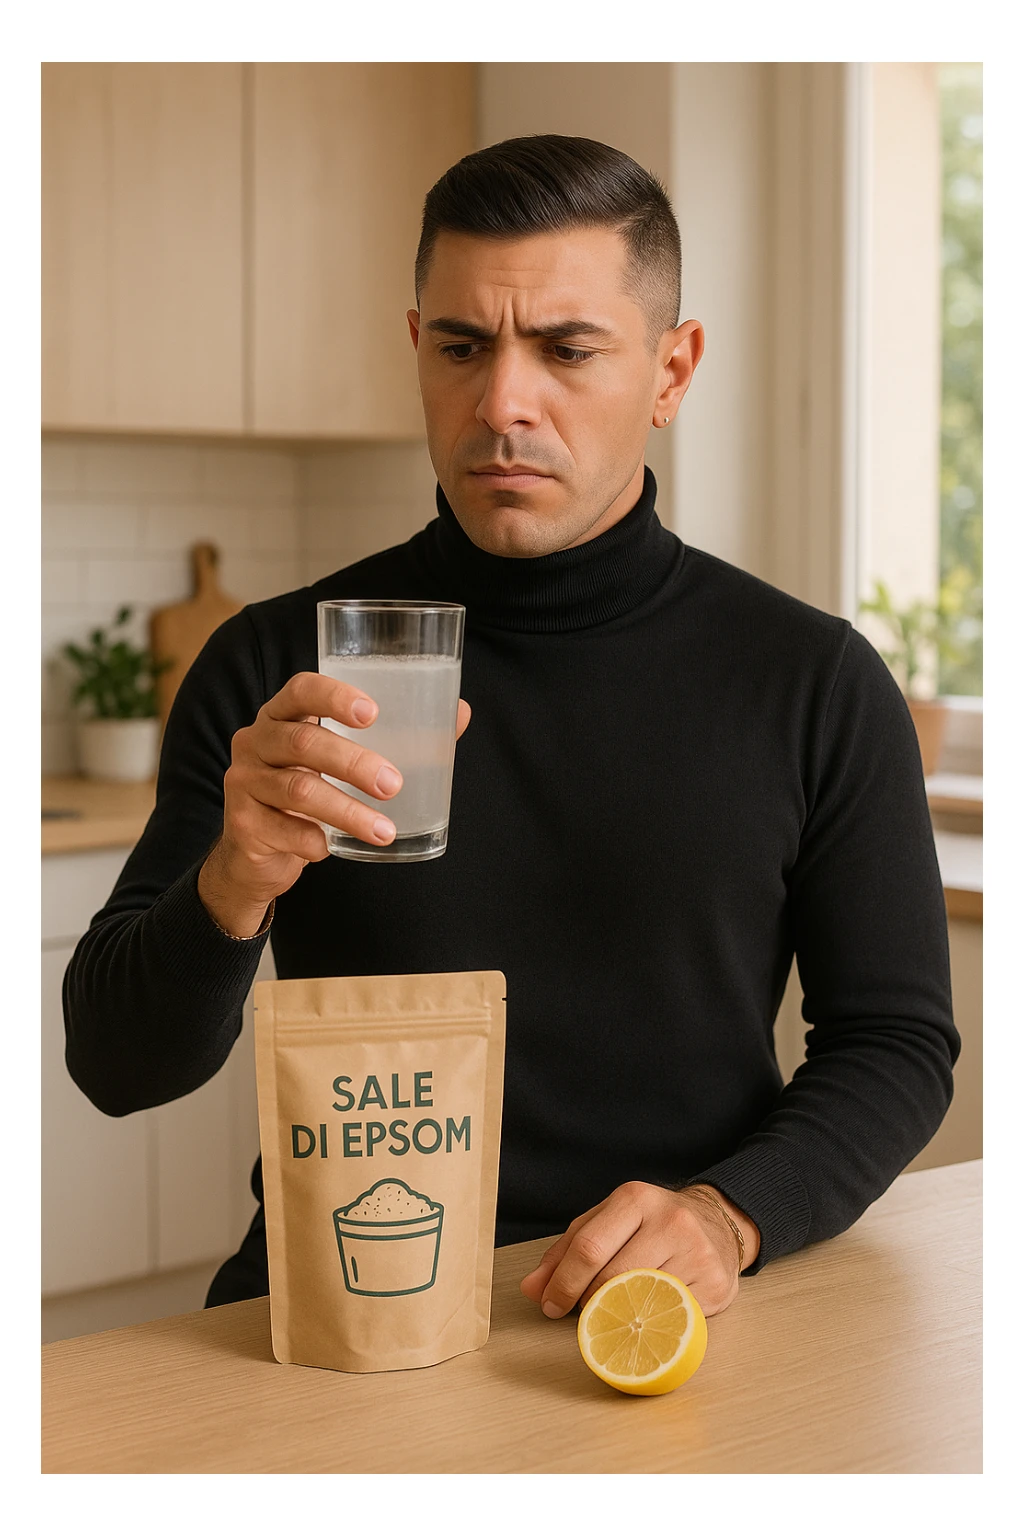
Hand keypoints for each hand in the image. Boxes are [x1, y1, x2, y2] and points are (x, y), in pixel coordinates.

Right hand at [198, 671, 471, 936]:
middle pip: (304, 742)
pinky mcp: (242, 823)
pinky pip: (285, 830)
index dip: (334, 697)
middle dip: (354, 763)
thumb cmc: (311, 792)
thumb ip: (396, 737)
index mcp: (282, 715)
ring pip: (299, 790)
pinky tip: (330, 848)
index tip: (373, 713)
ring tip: (384, 830)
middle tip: (393, 785)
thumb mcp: (342, 761)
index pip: (301, 690)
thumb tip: (459, 713)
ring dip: (347, 812)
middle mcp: (256, 741)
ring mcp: (244, 781)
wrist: (257, 853)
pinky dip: (314, 842)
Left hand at [519, 1181, 759, 1319]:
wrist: (717, 1223)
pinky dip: (649, 1325)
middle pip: (612, 1276)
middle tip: (580, 1314)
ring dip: (617, 1316)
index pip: (588, 1247)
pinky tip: (643, 1322)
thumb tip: (531, 1289)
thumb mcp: (607, 1223)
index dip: (563, 1282)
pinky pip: (670, 1317)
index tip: (550, 1305)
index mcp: (635, 1198)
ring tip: (611, 1316)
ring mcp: (696, 1252)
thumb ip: (566, 1251)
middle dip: (586, 1303)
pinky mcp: (715, 1283)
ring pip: (640, 1300)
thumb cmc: (651, 1224)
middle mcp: (669, 1220)